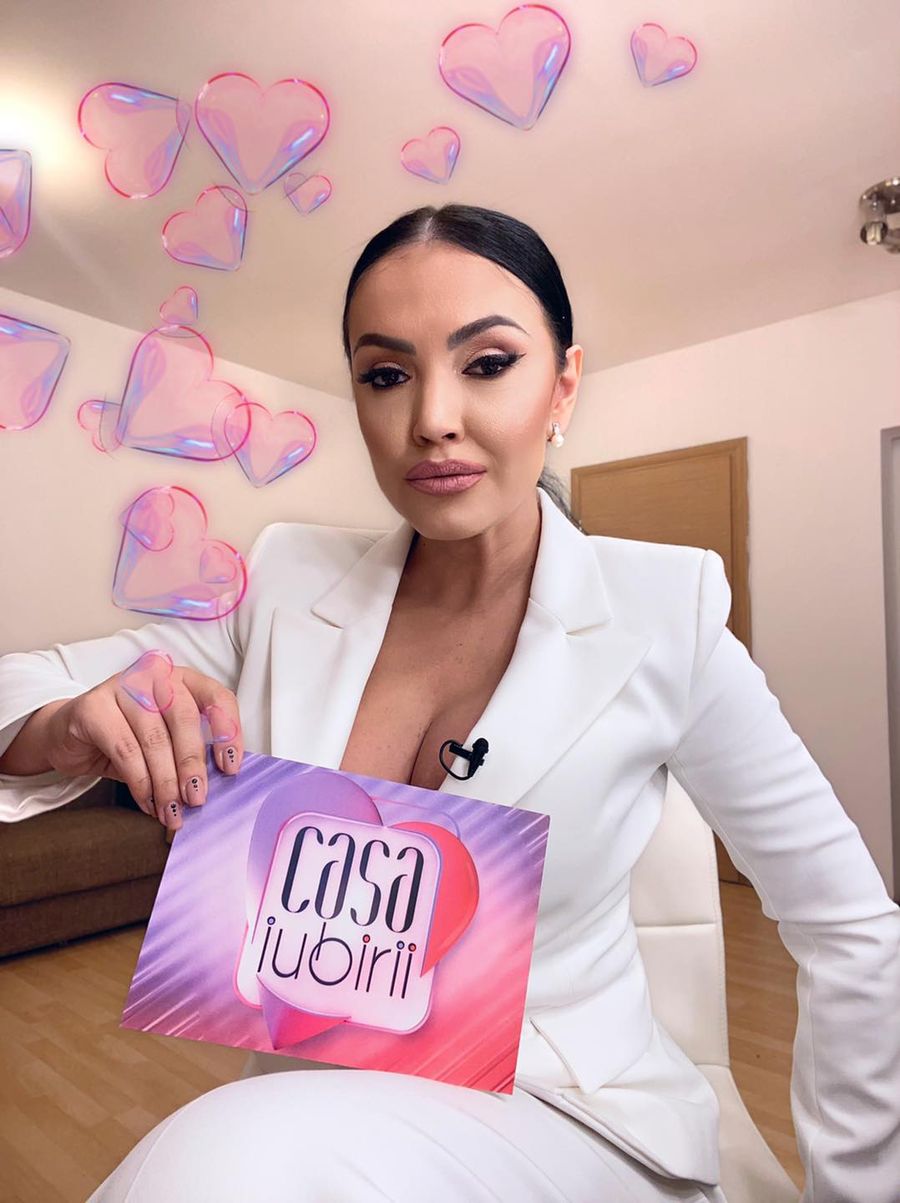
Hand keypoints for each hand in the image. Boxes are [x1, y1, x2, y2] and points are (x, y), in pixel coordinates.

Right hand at [42, 666, 242, 829]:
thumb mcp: (166, 740)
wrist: (69, 736)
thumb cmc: (126, 737)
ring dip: (165, 782)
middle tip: (196, 798)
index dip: (227, 732)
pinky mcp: (94, 706)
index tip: (230, 767)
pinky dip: (139, 782)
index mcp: (182, 679)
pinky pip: (125, 750)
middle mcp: (155, 675)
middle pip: (185, 718)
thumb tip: (215, 786)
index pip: (216, 697)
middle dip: (192, 765)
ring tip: (171, 810)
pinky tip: (147, 802)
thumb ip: (189, 752)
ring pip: (154, 739)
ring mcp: (122, 686)